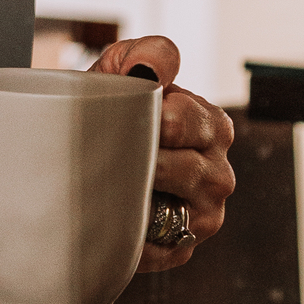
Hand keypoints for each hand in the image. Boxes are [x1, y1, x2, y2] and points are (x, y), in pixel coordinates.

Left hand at [91, 35, 235, 273]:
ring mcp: (203, 216)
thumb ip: (145, 54)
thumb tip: (154, 70)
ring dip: (131, 198)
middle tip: (106, 151)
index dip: (146, 117)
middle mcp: (219, 174)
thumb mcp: (123, 69)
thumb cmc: (112, 110)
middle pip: (177, 168)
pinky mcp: (181, 249)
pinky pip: (154, 249)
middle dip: (137, 159)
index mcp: (213, 127)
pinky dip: (127, 237)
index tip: (122, 115)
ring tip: (105, 183)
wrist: (84, 157)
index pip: (182, 120)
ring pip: (167, 209)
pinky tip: (109, 221)